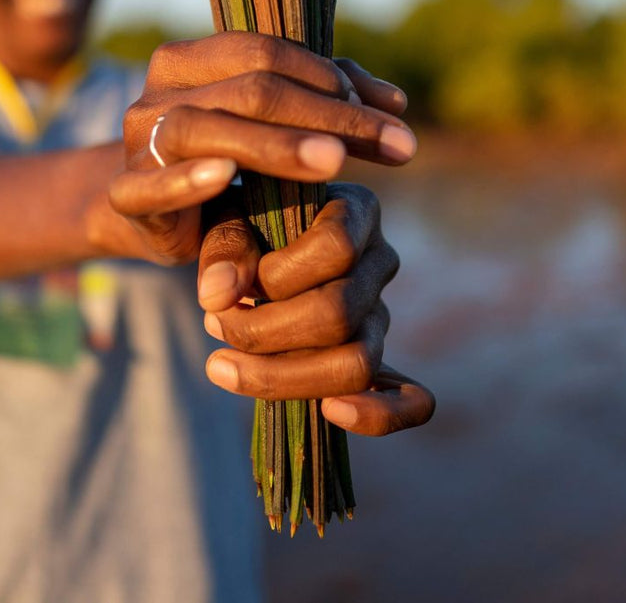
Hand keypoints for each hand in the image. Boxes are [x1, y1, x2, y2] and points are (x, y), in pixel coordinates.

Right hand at [104, 32, 414, 264]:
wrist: (152, 216)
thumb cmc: (224, 160)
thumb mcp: (273, 127)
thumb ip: (328, 101)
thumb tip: (396, 103)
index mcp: (191, 59)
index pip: (266, 53)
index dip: (331, 78)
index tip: (395, 114)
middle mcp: (160, 91)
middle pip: (250, 91)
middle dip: (329, 117)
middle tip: (396, 144)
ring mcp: (138, 141)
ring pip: (206, 130)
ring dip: (275, 145)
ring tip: (335, 162)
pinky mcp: (126, 193)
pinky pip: (152, 186)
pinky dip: (187, 179)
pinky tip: (225, 176)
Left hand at [195, 182, 435, 435]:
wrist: (254, 247)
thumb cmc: (244, 224)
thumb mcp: (226, 216)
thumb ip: (223, 249)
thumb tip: (218, 296)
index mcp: (356, 211)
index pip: (336, 248)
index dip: (278, 274)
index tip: (233, 281)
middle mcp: (380, 261)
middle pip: (339, 315)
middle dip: (263, 332)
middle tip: (213, 326)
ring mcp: (381, 315)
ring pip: (357, 364)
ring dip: (282, 377)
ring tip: (222, 366)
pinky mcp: (379, 360)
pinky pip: (411, 400)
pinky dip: (379, 414)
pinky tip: (332, 413)